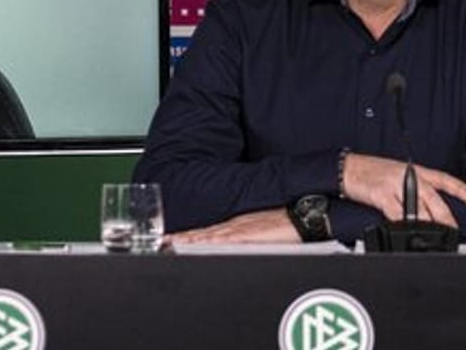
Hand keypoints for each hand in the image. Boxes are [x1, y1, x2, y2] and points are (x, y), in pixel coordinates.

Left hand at [167, 208, 298, 244]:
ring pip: (209, 236)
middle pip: (202, 234)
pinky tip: (199, 245)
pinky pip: (226, 240)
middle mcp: (234, 227)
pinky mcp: (250, 236)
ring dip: (190, 240)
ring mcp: (241, 231)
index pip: (206, 234)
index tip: (169, 241)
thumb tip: (234, 248)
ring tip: (172, 244)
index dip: (186, 237)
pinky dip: (210, 243)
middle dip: (181, 239)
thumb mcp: (260, 232)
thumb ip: (245, 240)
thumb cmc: (286, 224)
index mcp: (235, 228)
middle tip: (163, 243)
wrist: (303, 217)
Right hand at [341, 153, 465, 227]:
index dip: (459, 188)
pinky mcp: (382, 194)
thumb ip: (412, 189)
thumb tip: (424, 209)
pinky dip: (403, 225)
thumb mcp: (396, 174)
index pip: (442, 178)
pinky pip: (397, 214)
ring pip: (418, 208)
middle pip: (433, 198)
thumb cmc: (370, 173)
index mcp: (414, 170)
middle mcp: (407, 176)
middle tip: (452, 230)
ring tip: (433, 236)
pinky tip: (407, 232)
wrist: (347, 168)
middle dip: (445, 217)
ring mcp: (395, 185)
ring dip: (427, 224)